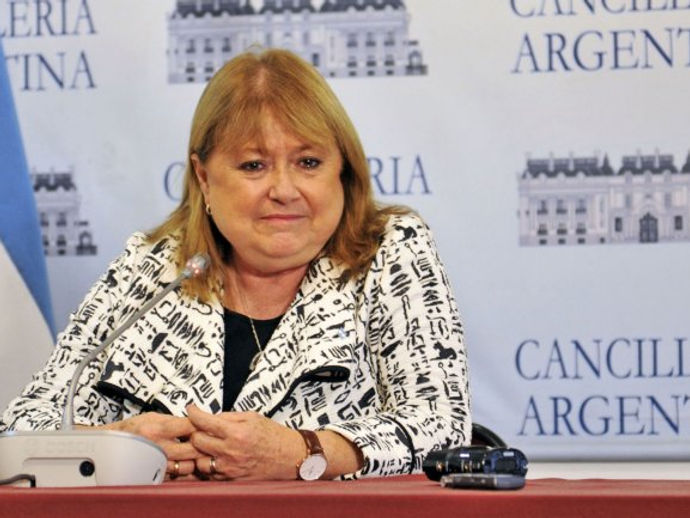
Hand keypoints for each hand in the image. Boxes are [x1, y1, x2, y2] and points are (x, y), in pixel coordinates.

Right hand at [99, 412, 200, 479]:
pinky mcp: (155, 475)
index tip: (208, 424)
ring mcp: (156, 463)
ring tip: (197, 453)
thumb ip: (174, 420)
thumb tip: (196, 420)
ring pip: (188, 466)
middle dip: (205, 444)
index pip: (189, 426)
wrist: (111, 445)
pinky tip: (187, 463)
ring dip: (196, 460)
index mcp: (157, 429)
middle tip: (209, 440)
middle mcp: (157, 447)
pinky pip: (178, 477)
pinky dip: (186, 471)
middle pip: (193, 448)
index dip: (203, 424)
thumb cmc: (133, 428)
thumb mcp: (153, 417)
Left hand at [186, 405, 304, 480]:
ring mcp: (230, 468)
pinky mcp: (231, 479)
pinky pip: (210, 474)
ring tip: (206, 444)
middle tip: (198, 427)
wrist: (290, 457)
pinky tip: (214, 457)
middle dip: (194, 431)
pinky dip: (208, 465)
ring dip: (199, 451)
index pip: (204, 422)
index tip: (191, 409)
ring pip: (199, 461)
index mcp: (237, 432)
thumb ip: (229, 417)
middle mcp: (231, 451)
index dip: (193, 413)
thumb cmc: (274, 435)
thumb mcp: (253, 417)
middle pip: (197, 441)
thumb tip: (209, 417)